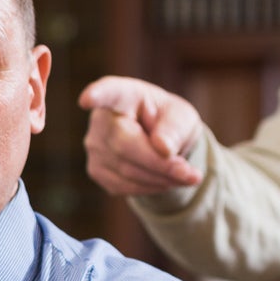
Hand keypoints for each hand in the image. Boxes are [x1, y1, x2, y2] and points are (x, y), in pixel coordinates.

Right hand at [79, 76, 204, 195]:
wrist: (159, 142)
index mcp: (123, 94)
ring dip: (161, 179)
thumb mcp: (182, 118)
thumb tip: (162, 149)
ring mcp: (93, 146)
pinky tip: (163, 179)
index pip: (107, 93)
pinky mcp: (95, 170)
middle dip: (161, 165)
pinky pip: (124, 186)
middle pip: (125, 146)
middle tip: (193, 175)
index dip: (96, 96)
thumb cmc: (168, 121)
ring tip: (185, 176)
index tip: (87, 99)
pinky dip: (150, 187)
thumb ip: (175, 129)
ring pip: (127, 171)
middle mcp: (100, 119)